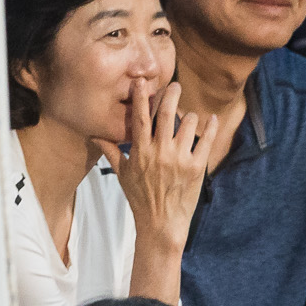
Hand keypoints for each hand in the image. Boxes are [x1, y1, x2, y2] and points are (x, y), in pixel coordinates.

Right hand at [93, 80, 220, 253]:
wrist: (161, 224)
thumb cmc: (140, 199)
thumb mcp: (122, 175)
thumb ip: (111, 151)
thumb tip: (94, 136)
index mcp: (140, 151)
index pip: (140, 117)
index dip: (141, 97)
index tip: (142, 81)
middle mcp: (159, 152)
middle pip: (166, 113)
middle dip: (171, 94)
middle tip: (175, 85)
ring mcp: (179, 159)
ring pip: (188, 123)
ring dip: (189, 116)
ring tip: (189, 118)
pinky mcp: (196, 167)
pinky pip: (206, 139)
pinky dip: (210, 127)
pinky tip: (211, 120)